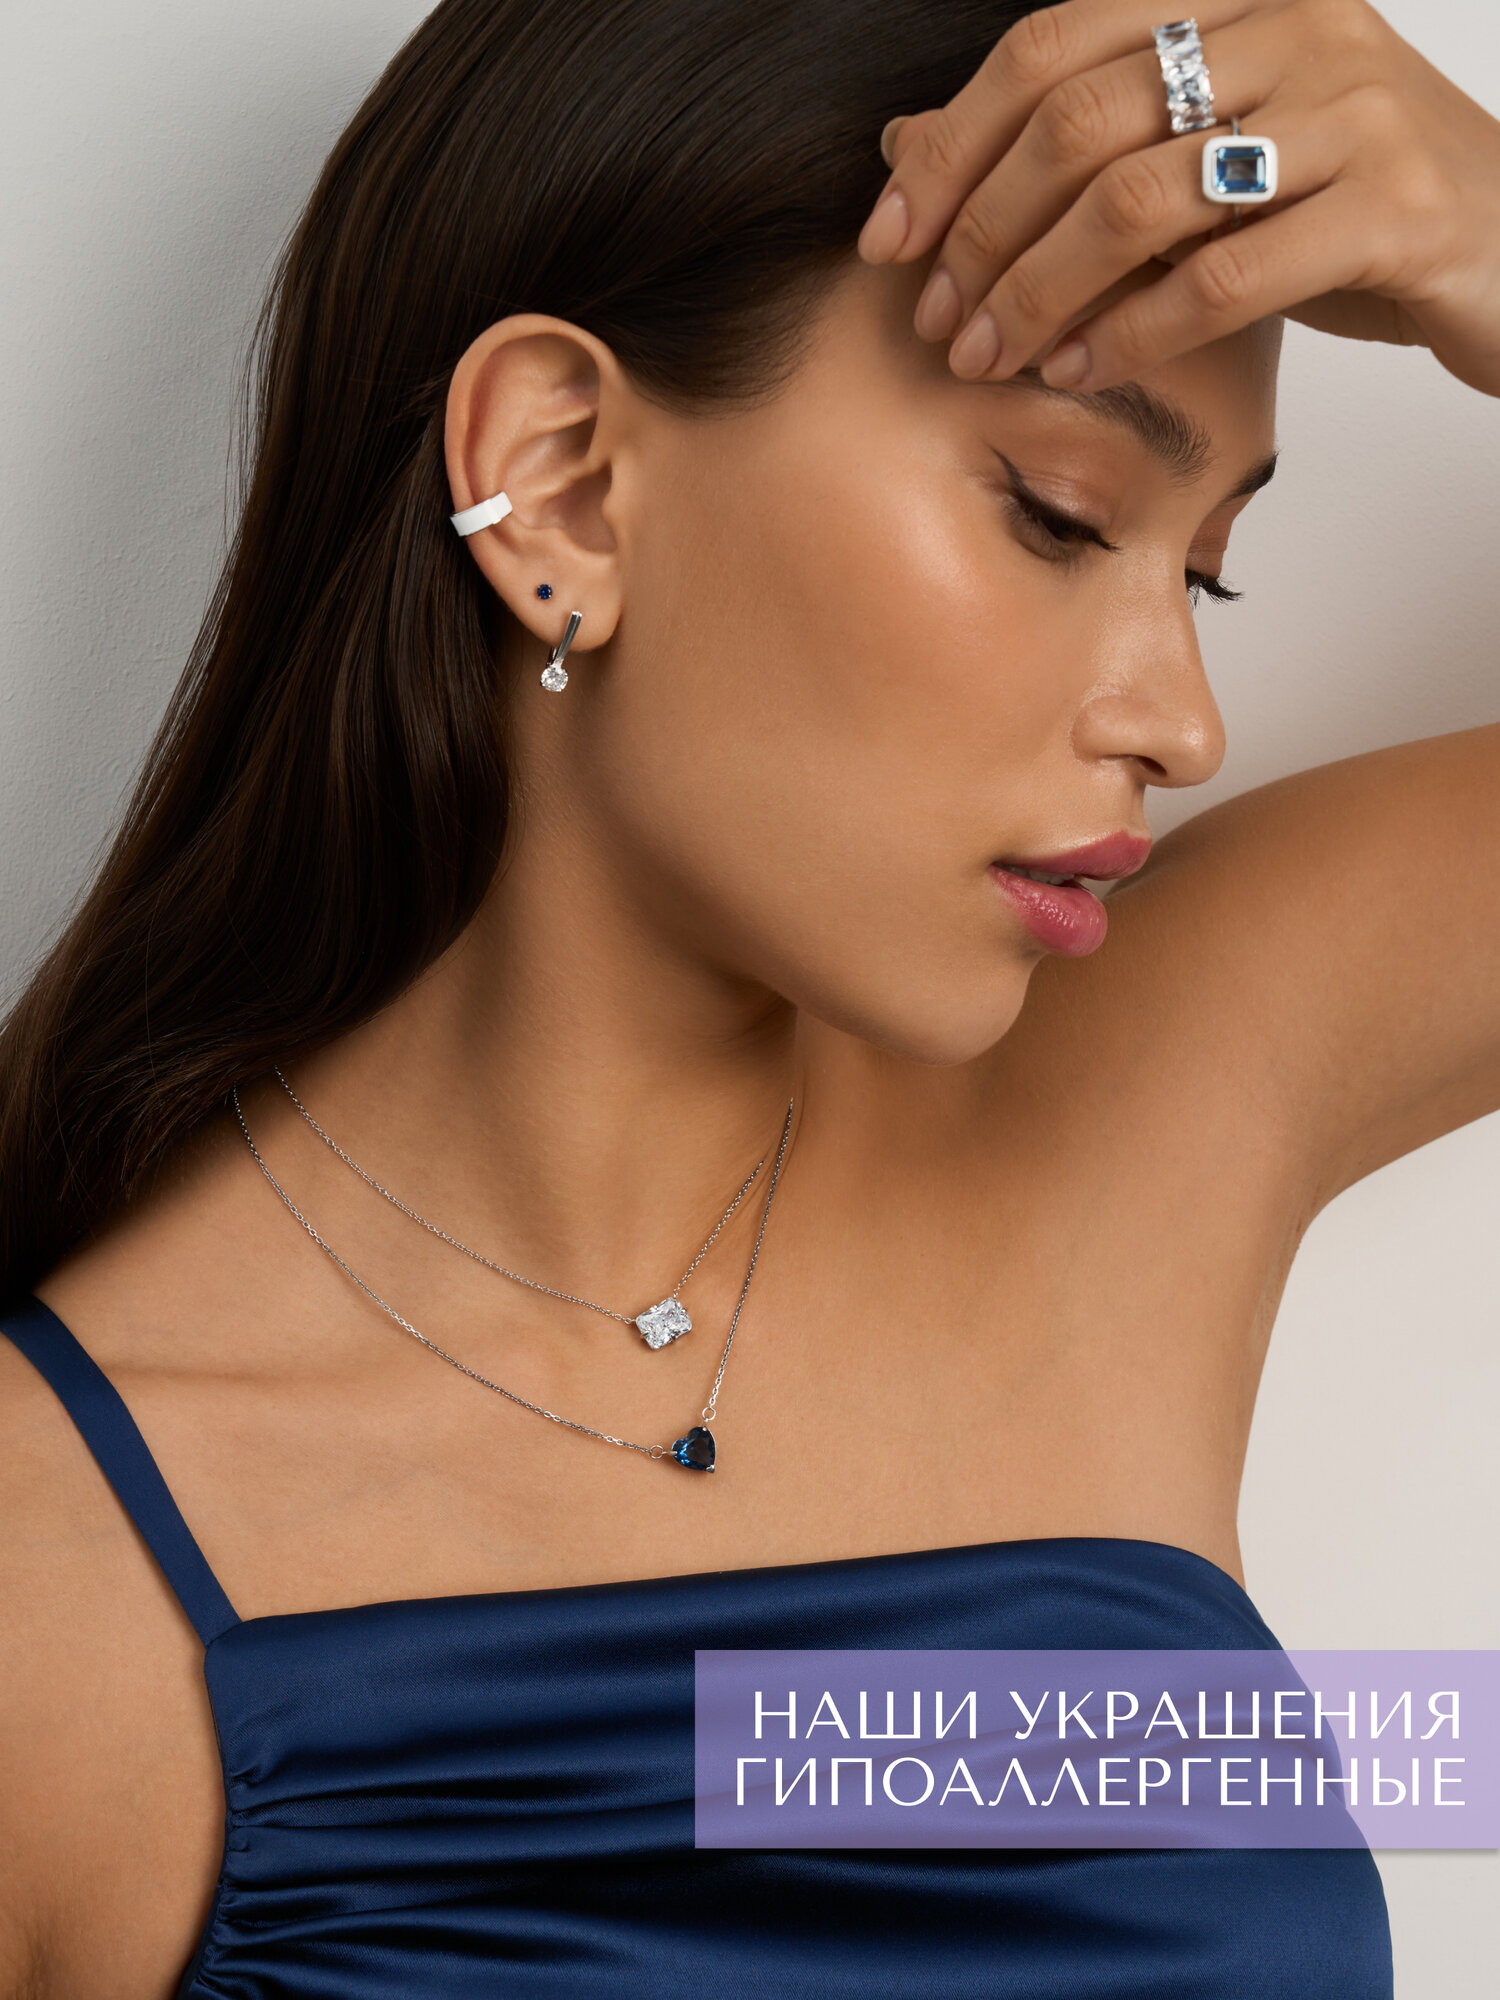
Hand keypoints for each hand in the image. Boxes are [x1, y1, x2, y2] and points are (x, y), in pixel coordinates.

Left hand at [856, 0, 1499, 397]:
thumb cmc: (1340, 207)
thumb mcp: (1199, 164)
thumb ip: (1074, 150)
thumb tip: (904, 146)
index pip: (1051, 45)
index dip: (953, 145)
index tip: (891, 238)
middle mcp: (1294, 24)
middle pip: (1083, 119)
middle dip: (986, 232)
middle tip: (937, 320)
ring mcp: (1353, 108)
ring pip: (1143, 198)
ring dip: (1041, 293)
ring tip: (993, 357)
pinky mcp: (1394, 205)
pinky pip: (1225, 277)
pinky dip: (1132, 333)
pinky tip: (1080, 369)